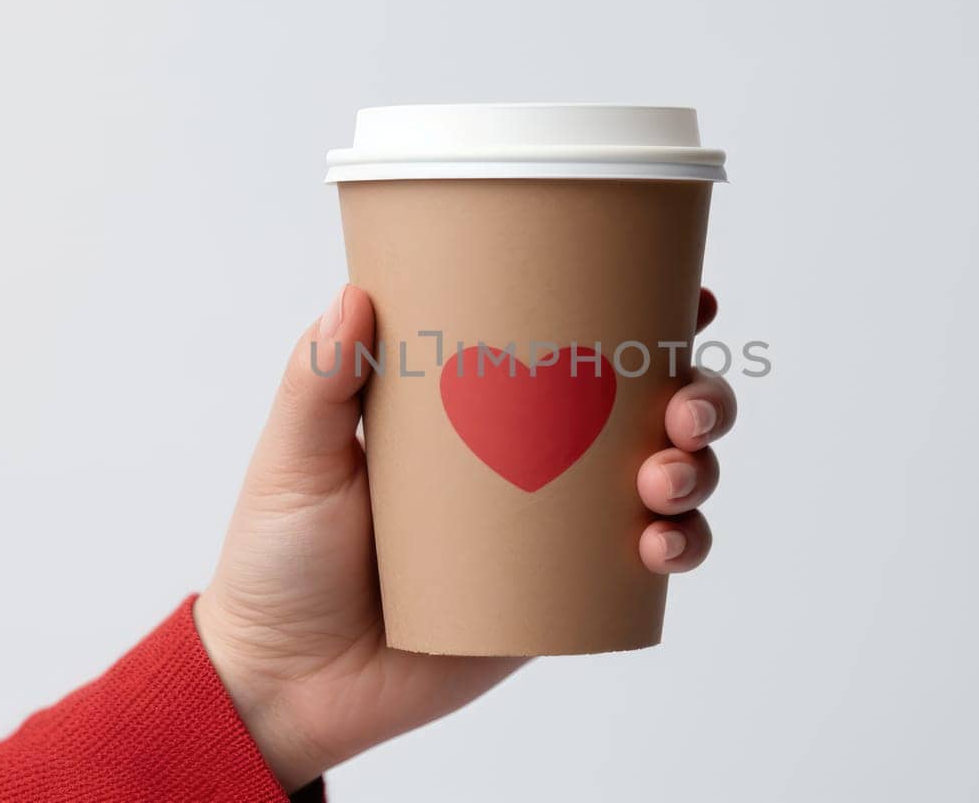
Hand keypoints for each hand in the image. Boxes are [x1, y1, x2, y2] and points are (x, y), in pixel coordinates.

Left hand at [194, 285, 737, 789]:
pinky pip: (643, 571)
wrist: (284, 684)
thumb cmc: (280, 562)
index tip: (688, 301)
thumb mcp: (296, 459)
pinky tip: (661, 547)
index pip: (579, 347)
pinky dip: (679, 549)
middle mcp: (535, 460)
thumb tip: (354, 293)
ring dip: (697, 471)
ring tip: (663, 482)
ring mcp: (553, 532)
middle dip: (698, 398)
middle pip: (650, 412)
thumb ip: (318, 381)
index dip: (649, 321)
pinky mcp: (559, 601)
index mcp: (484, 408)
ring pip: (666, 484)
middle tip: (683, 409)